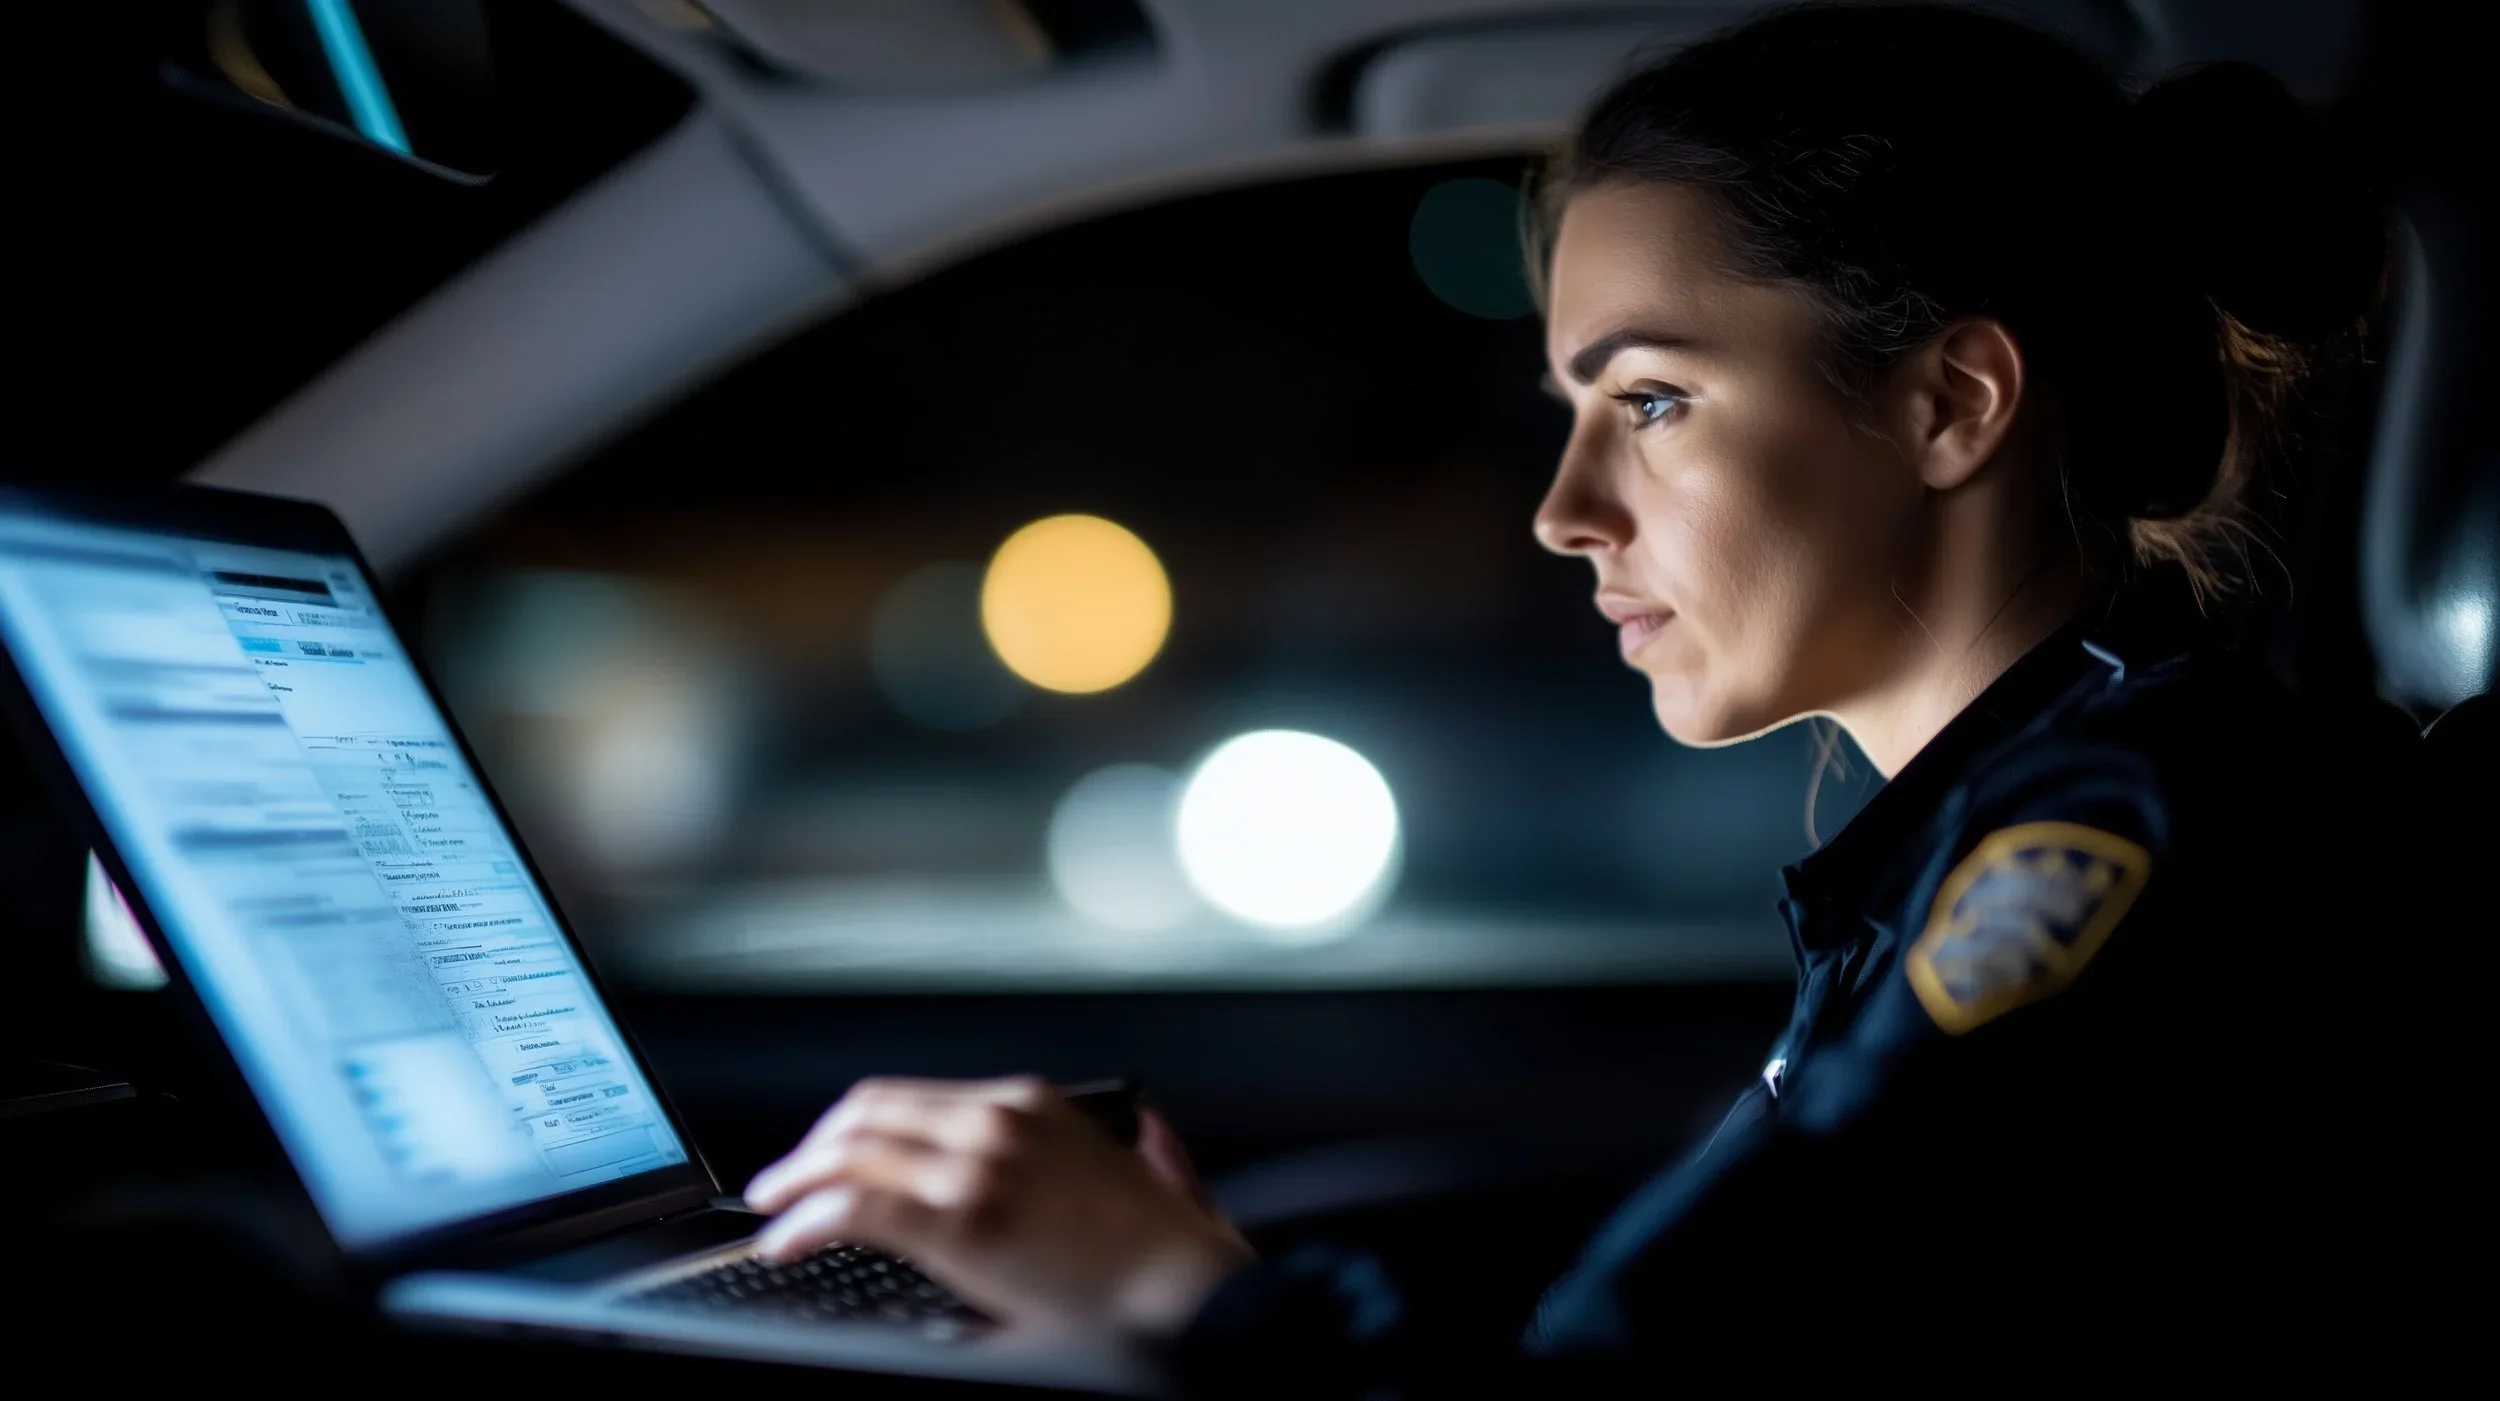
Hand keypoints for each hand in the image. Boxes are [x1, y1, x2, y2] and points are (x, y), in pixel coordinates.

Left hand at [743, 1076, 1252, 1335]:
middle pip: (867, 1112)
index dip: (848, 1127)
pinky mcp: (962, 1217)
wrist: (1185, 1286)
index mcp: (1026, 1103)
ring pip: (851, 1151)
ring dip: (797, 1180)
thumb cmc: (1157, 1247)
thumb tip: (1131, 1135)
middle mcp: (995, 1119)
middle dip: (813, 1148)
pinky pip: (856, 1206)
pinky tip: (790, 1239)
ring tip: (775, 1209)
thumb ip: (1092, 1143)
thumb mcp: (1116, 1167)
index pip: (905, 1096)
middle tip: (784, 1183)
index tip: (826, 1155)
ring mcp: (977, 1163)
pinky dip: (807, 1219)